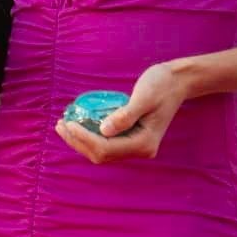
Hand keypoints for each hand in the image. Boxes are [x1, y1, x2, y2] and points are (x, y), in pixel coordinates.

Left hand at [55, 61, 189, 164]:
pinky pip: (107, 143)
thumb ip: (125, 115)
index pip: (105, 148)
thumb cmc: (161, 85)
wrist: (177, 82)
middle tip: (59, 125)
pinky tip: (79, 125)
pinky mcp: (132, 139)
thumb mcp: (143, 97)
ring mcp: (136, 146)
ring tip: (64, 126)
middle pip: (101, 154)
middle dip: (78, 142)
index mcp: (144, 144)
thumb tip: (103, 131)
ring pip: (102, 151)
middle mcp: (140, 150)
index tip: (67, 123)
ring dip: (81, 141)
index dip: (83, 138)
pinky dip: (90, 137)